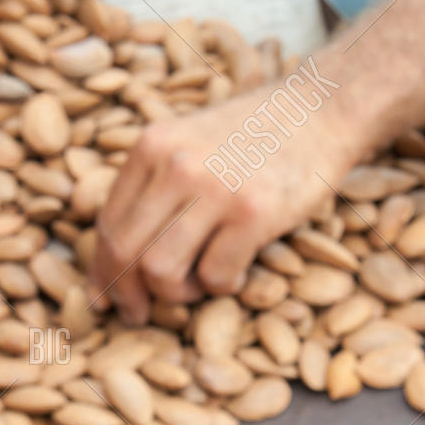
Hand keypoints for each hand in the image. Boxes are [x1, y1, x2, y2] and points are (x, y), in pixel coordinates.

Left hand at [89, 83, 353, 324]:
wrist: (321, 110)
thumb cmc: (254, 136)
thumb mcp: (189, 142)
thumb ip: (154, 186)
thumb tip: (115, 259)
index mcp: (152, 147)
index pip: (108, 224)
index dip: (102, 271)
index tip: (105, 298)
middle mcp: (176, 165)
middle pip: (125, 252)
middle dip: (128, 295)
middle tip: (139, 315)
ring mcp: (215, 188)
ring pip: (161, 271)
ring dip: (177, 294)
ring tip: (198, 284)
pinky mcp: (253, 213)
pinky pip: (216, 276)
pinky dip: (222, 287)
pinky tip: (236, 272)